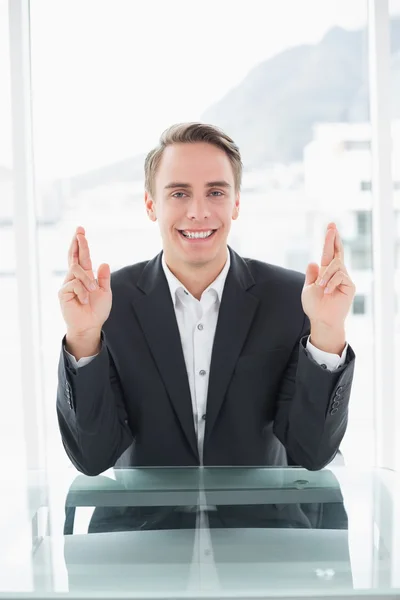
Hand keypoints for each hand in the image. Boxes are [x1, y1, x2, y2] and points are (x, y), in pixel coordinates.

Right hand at [58, 226, 111, 335]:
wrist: (90, 326)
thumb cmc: (97, 311)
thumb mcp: (105, 292)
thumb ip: (104, 278)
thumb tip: (104, 262)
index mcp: (86, 276)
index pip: (82, 257)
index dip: (81, 244)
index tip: (81, 231)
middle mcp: (75, 278)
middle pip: (74, 256)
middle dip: (77, 243)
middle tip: (80, 231)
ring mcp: (68, 284)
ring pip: (77, 270)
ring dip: (88, 280)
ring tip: (93, 291)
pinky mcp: (63, 292)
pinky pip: (74, 284)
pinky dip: (83, 292)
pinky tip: (84, 300)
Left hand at [301, 223, 355, 349]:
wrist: (321, 319)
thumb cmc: (314, 306)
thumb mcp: (308, 288)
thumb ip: (311, 275)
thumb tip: (313, 261)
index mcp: (325, 272)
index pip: (328, 253)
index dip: (329, 240)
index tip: (331, 227)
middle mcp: (336, 273)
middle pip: (337, 252)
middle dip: (333, 239)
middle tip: (331, 226)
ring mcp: (344, 278)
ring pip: (335, 265)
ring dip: (325, 275)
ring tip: (320, 287)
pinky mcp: (349, 286)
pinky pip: (340, 276)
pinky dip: (330, 282)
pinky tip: (326, 291)